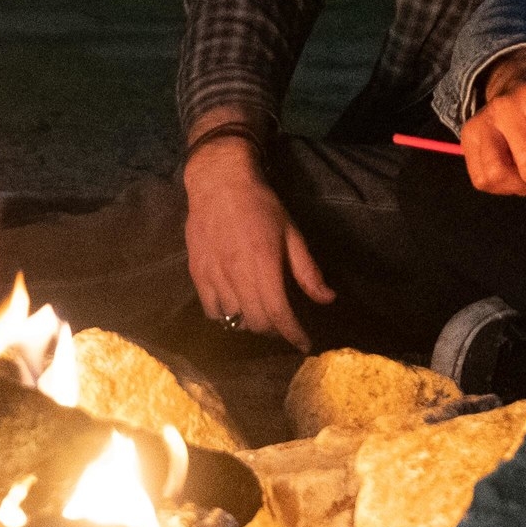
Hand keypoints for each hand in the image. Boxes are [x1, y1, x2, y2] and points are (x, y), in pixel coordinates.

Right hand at [182, 131, 333, 345]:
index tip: (304, 344)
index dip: (293, 334)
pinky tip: (234, 305)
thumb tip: (327, 299)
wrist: (218, 183)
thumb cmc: (260, 205)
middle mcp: (236, 273)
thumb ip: (307, 270)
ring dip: (250, 322)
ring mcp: (213, 275)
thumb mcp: (292, 233)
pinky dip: (226, 316)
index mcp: (263, 263)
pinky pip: (211, 310)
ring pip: (233, 319)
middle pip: (256, 322)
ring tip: (259, 312)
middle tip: (282, 323)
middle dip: (274, 330)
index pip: (278, 312)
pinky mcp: (197, 273)